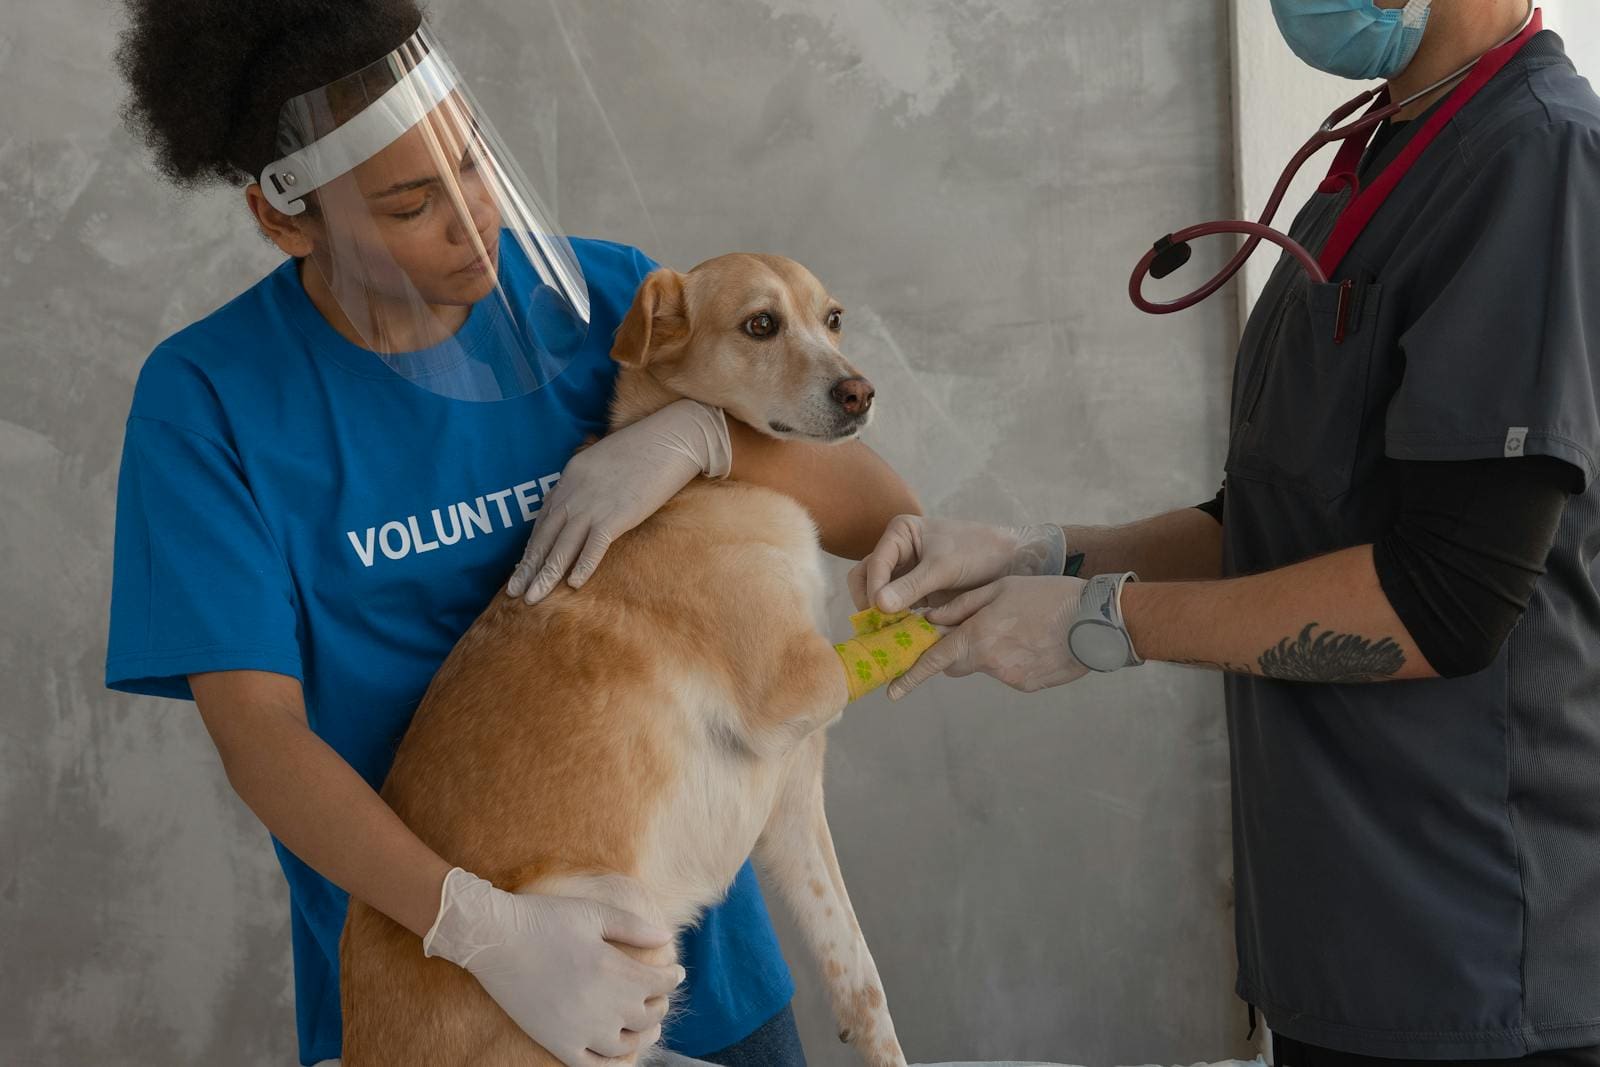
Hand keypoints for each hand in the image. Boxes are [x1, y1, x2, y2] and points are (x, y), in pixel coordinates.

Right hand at [423, 868, 683, 1065]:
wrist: (495, 938)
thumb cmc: (545, 919)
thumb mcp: (594, 913)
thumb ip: (634, 927)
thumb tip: (666, 938)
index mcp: (614, 970)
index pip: (660, 984)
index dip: (673, 977)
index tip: (676, 971)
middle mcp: (602, 1006)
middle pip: (648, 1016)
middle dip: (660, 1003)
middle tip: (660, 995)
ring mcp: (579, 1030)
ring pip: (627, 1045)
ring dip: (645, 1035)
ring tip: (648, 1026)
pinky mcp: (557, 1043)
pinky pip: (593, 1066)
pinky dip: (612, 1063)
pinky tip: (618, 1052)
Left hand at [508, 400, 731, 602]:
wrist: (669, 438)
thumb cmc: (642, 448)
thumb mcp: (602, 460)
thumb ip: (586, 481)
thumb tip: (580, 502)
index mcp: (569, 479)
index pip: (543, 521)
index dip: (531, 548)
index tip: (522, 569)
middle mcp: (574, 493)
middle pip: (545, 537)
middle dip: (528, 568)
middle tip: (513, 593)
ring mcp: (594, 505)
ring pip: (562, 546)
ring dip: (546, 575)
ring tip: (532, 599)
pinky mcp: (616, 515)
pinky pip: (594, 545)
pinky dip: (583, 566)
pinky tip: (573, 585)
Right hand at [849, 516, 1066, 613]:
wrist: (1009, 562)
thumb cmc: (977, 551)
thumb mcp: (943, 567)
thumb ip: (911, 586)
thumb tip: (878, 606)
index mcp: (900, 533)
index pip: (874, 563)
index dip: (874, 588)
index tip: (881, 611)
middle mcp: (897, 551)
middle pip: (866, 578)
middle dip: (869, 601)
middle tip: (877, 625)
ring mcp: (905, 573)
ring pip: (878, 594)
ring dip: (880, 614)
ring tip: (888, 633)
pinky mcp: (916, 592)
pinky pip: (897, 607)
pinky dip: (895, 621)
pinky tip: (900, 636)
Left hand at [886, 575, 1089, 698]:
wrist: (1096, 621)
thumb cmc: (1048, 596)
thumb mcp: (1000, 589)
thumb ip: (961, 606)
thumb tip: (931, 620)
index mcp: (977, 635)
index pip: (934, 660)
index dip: (911, 677)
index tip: (892, 692)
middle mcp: (989, 662)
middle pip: (957, 664)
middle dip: (957, 651)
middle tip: (976, 629)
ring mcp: (1010, 678)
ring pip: (986, 666)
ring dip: (991, 651)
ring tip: (1020, 627)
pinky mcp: (1028, 686)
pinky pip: (1009, 673)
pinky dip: (1014, 660)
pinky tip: (1035, 641)